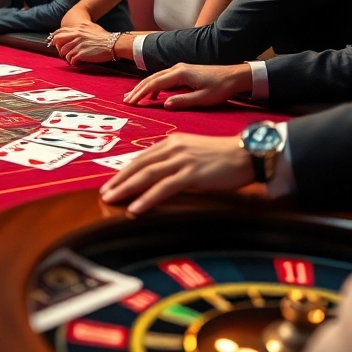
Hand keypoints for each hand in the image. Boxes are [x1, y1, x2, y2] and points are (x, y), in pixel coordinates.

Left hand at [52, 21, 114, 64]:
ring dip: (66, 56)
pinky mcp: (81, 53)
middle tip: (60, 52)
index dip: (54, 37)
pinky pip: (71, 59)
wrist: (113, 44)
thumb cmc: (104, 37)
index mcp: (79, 28)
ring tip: (70, 59)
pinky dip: (71, 61)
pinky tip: (75, 62)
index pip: (61, 31)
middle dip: (57, 47)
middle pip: (59, 40)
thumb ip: (82, 30)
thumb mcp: (92, 28)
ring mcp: (78, 44)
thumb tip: (76, 33)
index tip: (52, 42)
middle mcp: (77, 35)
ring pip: (64, 51)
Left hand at [99, 135, 252, 213]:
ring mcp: (182, 160)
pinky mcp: (192, 173)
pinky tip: (136, 208)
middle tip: (103, 193)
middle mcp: (173, 148)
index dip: (123, 171)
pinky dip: (147, 198)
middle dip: (118, 180)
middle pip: (139, 165)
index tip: (110, 182)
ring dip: (126, 188)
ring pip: (147, 175)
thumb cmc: (223, 157)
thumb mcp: (193, 154)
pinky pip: (164, 187)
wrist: (248, 153)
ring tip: (111, 200)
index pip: (141, 158)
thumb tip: (158, 179)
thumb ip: (175, 162)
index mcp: (172, 143)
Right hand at [123, 63, 252, 108]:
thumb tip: (163, 104)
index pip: (155, 83)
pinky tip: (152, 95)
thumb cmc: (221, 88)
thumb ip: (182, 101)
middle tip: (126, 100)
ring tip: (133, 97)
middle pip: (152, 79)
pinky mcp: (184, 72)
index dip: (141, 93)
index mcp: (180, 74)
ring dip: (144, 87)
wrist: (235, 76)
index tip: (131, 103)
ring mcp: (180, 69)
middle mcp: (178, 68)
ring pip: (157, 78)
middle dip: (138, 90)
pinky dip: (155, 86)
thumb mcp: (203, 98)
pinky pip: (164, 79)